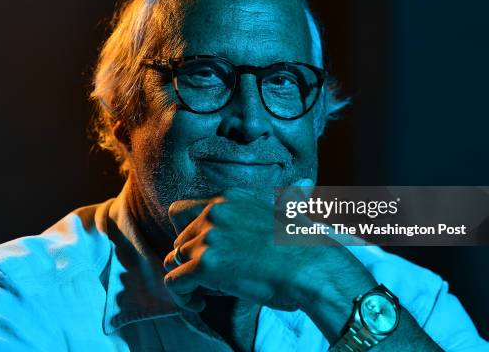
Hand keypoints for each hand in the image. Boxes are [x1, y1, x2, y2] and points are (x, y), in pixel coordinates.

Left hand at [163, 180, 376, 340]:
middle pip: (179, 239)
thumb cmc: (307, 246)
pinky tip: (198, 303)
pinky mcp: (205, 265)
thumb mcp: (292, 211)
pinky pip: (174, 282)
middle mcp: (215, 213)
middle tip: (212, 275)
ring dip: (188, 277)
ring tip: (208, 290)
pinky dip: (182, 296)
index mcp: (230, 198)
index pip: (185, 212)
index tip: (208, 252)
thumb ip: (288, 197)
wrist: (313, 268)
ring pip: (174, 261)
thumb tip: (306, 184)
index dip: (192, 236)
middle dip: (191, 258)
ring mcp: (208, 238)